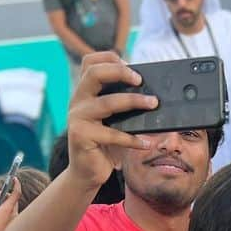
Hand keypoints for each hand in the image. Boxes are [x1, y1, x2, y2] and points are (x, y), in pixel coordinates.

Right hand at [0, 177, 21, 230]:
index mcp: (8, 210)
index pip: (16, 193)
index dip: (16, 184)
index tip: (14, 178)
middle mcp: (14, 215)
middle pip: (14, 200)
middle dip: (7, 195)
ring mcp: (15, 222)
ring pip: (12, 208)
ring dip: (4, 204)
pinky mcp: (13, 227)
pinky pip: (11, 216)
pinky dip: (5, 212)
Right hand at [67, 52, 157, 189]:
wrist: (87, 172)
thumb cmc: (104, 144)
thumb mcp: (114, 120)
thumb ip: (123, 105)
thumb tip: (152, 96)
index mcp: (84, 92)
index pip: (89, 62)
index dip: (109, 58)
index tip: (131, 65)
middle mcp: (78, 101)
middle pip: (94, 73)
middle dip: (120, 72)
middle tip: (140, 80)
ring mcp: (78, 118)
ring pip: (107, 102)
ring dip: (134, 101)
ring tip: (153, 104)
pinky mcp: (81, 136)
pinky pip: (112, 134)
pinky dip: (132, 139)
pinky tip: (146, 143)